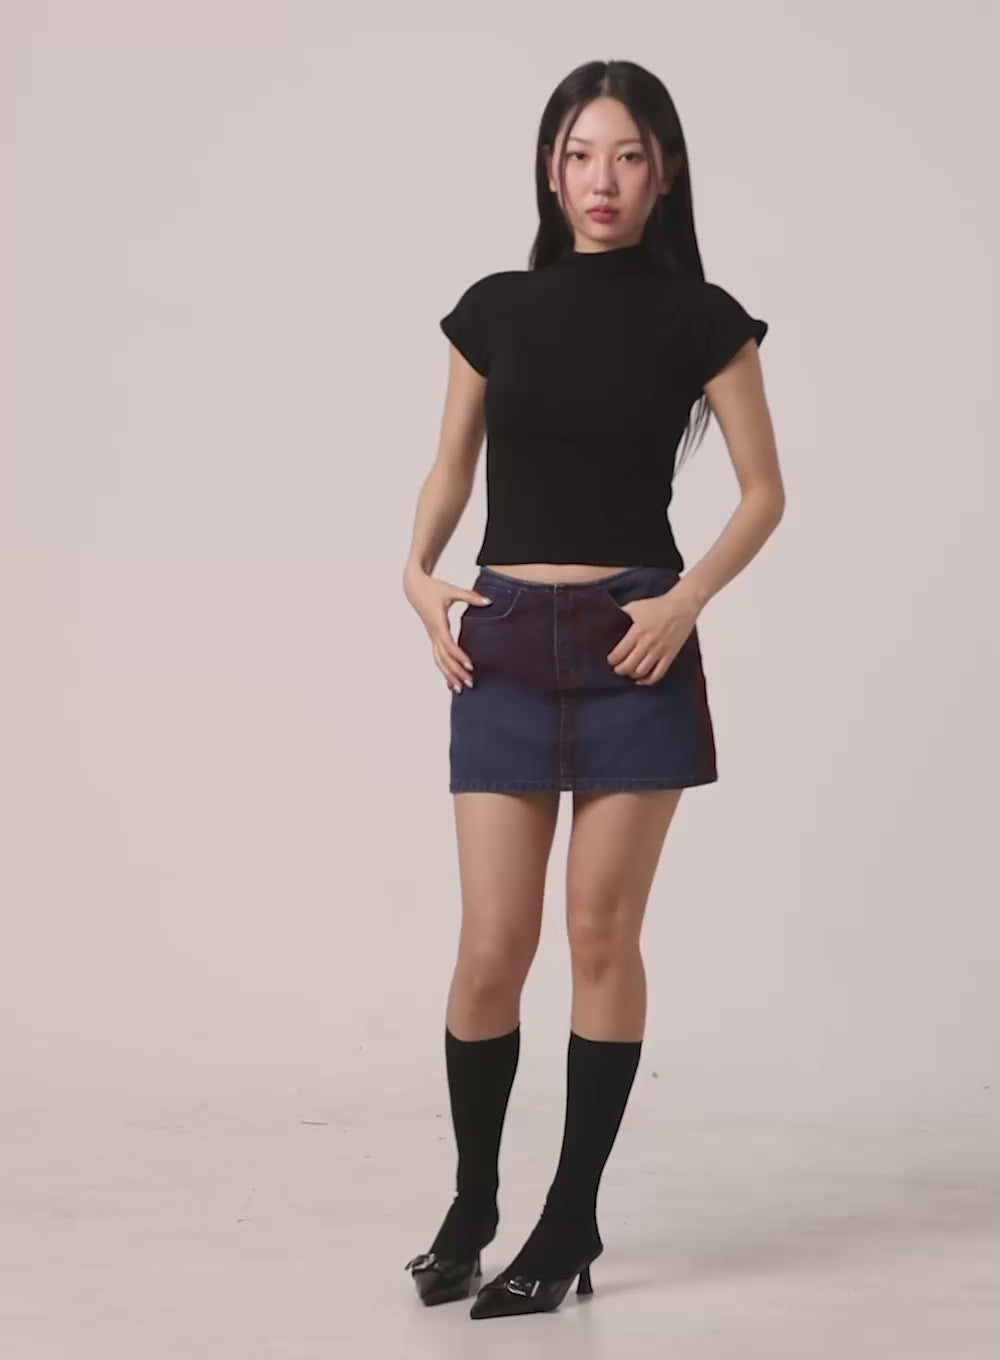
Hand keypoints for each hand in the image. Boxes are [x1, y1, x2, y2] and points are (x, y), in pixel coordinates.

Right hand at [403, 566, 492, 693]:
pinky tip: (451, 682)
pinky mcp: (433, 638)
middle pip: (443, 658)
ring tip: (460, 689)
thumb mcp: (451, 591)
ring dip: (449, 675)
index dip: (459, 655)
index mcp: (438, 623)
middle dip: (456, 672)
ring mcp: (432, 637)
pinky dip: (444, 670)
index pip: (448, 644)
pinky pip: (438, 658)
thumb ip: (470, 596)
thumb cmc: (433, 589)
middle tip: (470, 683)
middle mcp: (433, 633)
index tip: (470, 665)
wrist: (414, 588)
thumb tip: (488, 601)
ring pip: (439, 661)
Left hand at [606, 580, 701, 684]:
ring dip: (632, 674)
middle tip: (617, 668)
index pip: (619, 653)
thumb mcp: (635, 606)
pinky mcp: (670, 655)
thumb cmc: (658, 605)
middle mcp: (647, 644)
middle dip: (620, 669)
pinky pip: (658, 673)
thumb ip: (623, 614)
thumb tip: (610, 619)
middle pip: (629, 666)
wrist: (682, 607)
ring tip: (629, 671)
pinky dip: (648, 680)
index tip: (610, 660)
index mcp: (637, 632)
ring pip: (642, 671)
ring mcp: (660, 651)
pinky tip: (642, 680)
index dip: (612, 660)